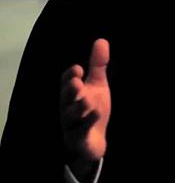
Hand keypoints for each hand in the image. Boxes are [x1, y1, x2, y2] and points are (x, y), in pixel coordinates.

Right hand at [60, 39, 111, 176]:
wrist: (93, 142)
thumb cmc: (91, 110)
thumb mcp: (97, 86)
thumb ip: (98, 65)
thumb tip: (101, 40)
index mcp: (72, 94)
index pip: (67, 83)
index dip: (71, 76)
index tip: (79, 69)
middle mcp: (68, 108)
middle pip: (65, 99)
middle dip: (70, 91)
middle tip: (77, 83)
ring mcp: (72, 125)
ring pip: (71, 116)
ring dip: (78, 108)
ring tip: (87, 100)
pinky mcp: (79, 139)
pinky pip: (80, 132)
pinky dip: (87, 123)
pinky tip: (96, 114)